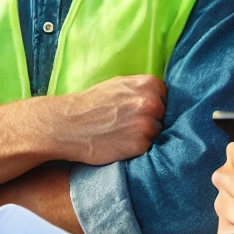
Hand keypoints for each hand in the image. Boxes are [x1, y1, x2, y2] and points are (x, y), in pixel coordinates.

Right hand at [52, 75, 166, 164]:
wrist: (67, 125)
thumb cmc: (92, 104)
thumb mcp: (120, 84)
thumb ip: (143, 90)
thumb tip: (163, 99)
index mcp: (149, 84)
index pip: (167, 98)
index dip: (155, 106)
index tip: (140, 111)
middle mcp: (151, 102)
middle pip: (164, 116)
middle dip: (152, 121)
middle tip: (130, 124)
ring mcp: (146, 124)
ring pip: (158, 133)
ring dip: (146, 136)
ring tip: (124, 135)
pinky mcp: (139, 145)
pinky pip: (149, 148)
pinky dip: (137, 149)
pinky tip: (121, 144)